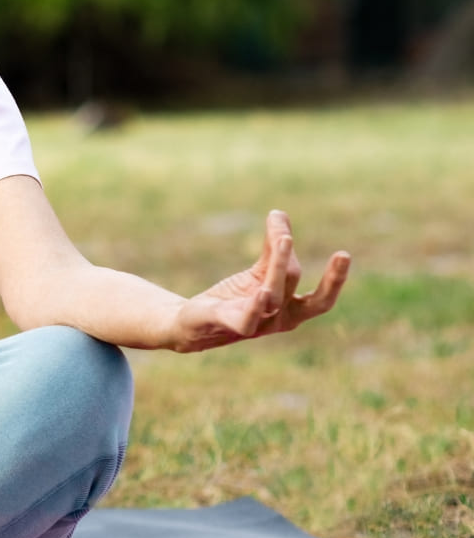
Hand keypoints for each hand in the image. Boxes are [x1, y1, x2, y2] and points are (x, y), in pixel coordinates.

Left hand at [171, 210, 349, 351]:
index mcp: (291, 308)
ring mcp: (257, 324)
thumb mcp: (258, 271)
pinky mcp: (230, 323)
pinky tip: (260, 291)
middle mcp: (279, 319)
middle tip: (343, 254)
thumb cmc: (233, 298)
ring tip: (283, 240)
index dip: (335, 279)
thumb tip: (279, 213)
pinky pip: (246, 318)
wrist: (194, 323)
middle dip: (329, 280)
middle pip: (307, 297)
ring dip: (279, 268)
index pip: (321, 299)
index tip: (344, 254)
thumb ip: (271, 247)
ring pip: (273, 296)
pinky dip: (254, 306)